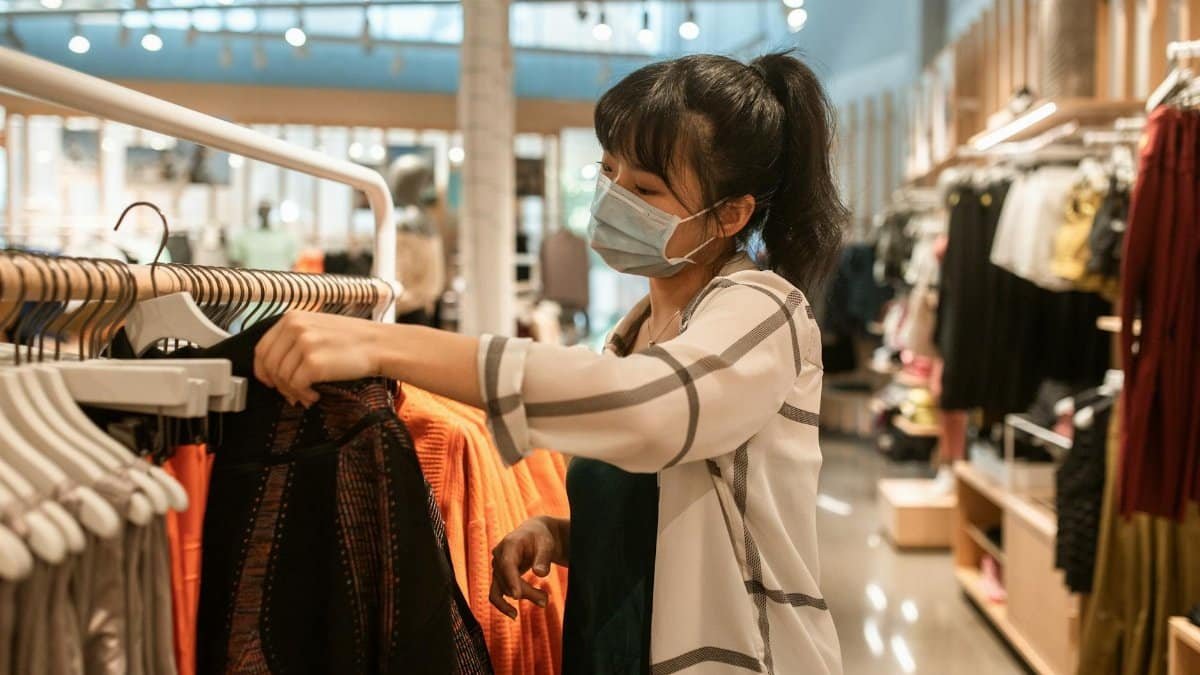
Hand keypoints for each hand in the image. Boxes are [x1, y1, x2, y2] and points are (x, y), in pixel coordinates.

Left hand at [254, 311, 383, 406]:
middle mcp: (294, 327)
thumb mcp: (318, 328)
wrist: (380, 345)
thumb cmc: (354, 340)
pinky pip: (296, 386)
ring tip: (308, 395)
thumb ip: (293, 340)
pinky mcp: (313, 362)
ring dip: (293, 392)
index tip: (271, 381)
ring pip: (281, 377)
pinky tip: (315, 395)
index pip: (262, 348)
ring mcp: (303, 344)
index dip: (263, 370)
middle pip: (269, 365)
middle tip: (292, 394)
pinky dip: (303, 395)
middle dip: (278, 385)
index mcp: (292, 318)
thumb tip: (273, 368)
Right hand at [490, 516, 568, 619]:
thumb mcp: (546, 544)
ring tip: (544, 600)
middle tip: (546, 600)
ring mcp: (496, 567)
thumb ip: (543, 558)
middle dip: (526, 591)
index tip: (517, 596)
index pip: (506, 564)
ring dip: (523, 596)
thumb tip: (540, 573)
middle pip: (507, 579)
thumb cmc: (541, 538)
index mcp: (509, 544)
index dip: (511, 580)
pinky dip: (502, 605)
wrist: (534, 535)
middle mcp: (499, 555)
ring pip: (503, 588)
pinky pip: (495, 594)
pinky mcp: (498, 576)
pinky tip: (514, 615)